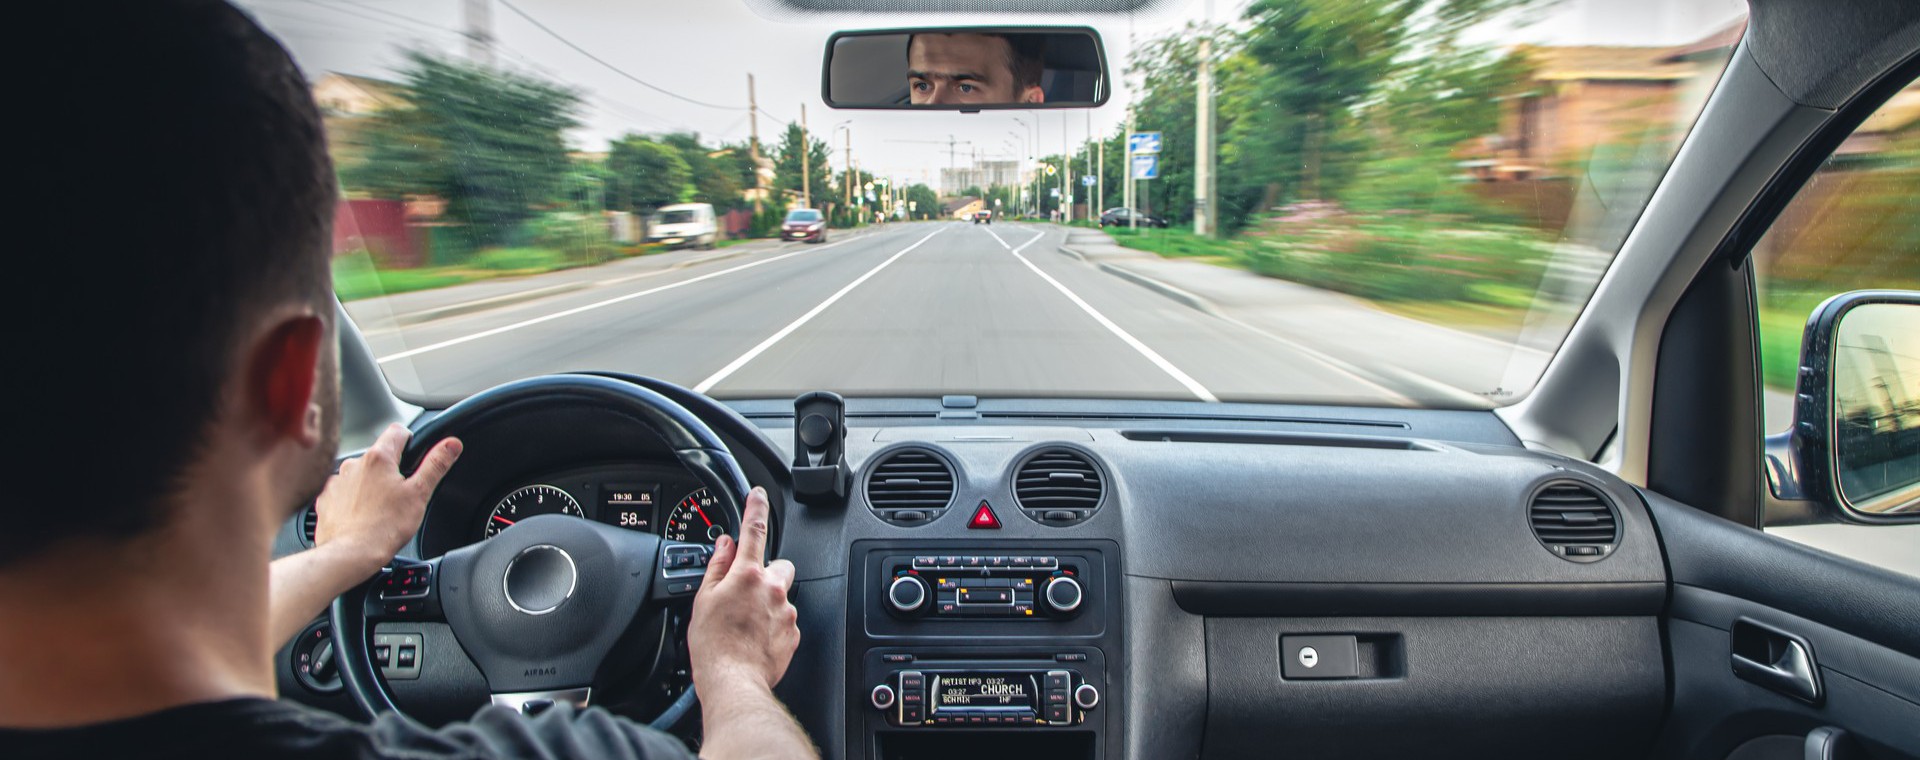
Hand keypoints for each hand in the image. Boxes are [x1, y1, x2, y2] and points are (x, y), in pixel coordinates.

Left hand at [313, 423, 461, 573]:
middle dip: (391, 469)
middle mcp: (353, 464)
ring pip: (360, 474)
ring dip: (370, 484)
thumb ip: (436, 465)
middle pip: (379, 455)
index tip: (415, 455)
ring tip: (381, 509)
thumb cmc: (384, 527)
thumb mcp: (420, 494)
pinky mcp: (326, 499)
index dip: (411, 440)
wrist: (350, 554)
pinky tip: (363, 516)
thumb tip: (451, 444)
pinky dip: (352, 500)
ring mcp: (337, 481)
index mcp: (379, 458)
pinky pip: (343, 492)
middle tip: (401, 493)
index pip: (398, 431)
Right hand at [688, 487, 799, 694]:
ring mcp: (786, 611)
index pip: (754, 530)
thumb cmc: (713, 647)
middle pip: (778, 565)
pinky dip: (772, 625)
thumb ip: (717, 567)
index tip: (758, 495)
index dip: (756, 508)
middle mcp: (772, 589)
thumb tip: (725, 545)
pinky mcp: (793, 633)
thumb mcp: (703, 600)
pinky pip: (785, 620)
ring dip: (767, 603)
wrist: (733, 682)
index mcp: (747, 575)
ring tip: (745, 624)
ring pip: (781, 595)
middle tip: (745, 592)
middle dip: (766, 573)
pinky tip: (754, 638)